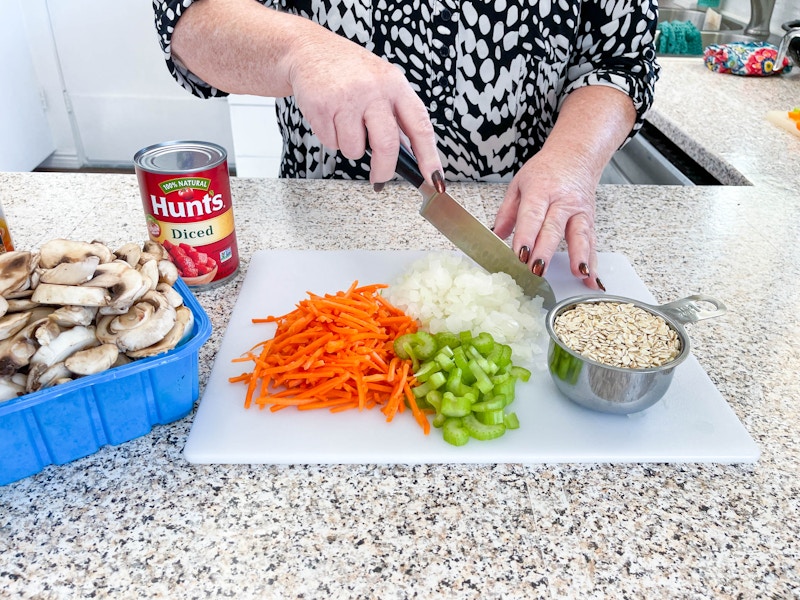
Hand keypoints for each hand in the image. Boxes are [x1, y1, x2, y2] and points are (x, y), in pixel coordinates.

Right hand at [288, 27, 442, 186]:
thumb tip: (410, 154)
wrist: (309, 49)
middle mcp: (374, 90)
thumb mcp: (382, 83)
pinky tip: (331, 117)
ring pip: (355, 150)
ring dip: (351, 147)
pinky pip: (332, 143)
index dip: (429, 157)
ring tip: (345, 124)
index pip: (420, 126)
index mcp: (395, 84)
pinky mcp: (322, 107)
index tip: (434, 178)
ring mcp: (347, 98)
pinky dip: (331, 138)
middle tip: (380, 179)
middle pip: (387, 145)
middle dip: (384, 170)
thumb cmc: (350, 71)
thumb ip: (396, 115)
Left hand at [491, 86, 636, 288]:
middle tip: (537, 270)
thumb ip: (507, 211)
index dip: (526, 235)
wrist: (575, 155)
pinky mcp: (590, 220)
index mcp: (540, 190)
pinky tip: (592, 279)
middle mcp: (563, 200)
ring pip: (580, 235)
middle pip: (554, 228)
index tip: (520, 254)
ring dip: (579, 256)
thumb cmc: (544, 172)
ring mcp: (579, 211)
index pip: (532, 215)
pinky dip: (593, 262)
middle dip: (545, 251)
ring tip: (578, 274)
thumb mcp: (519, 184)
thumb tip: (496, 235)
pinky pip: (592, 242)